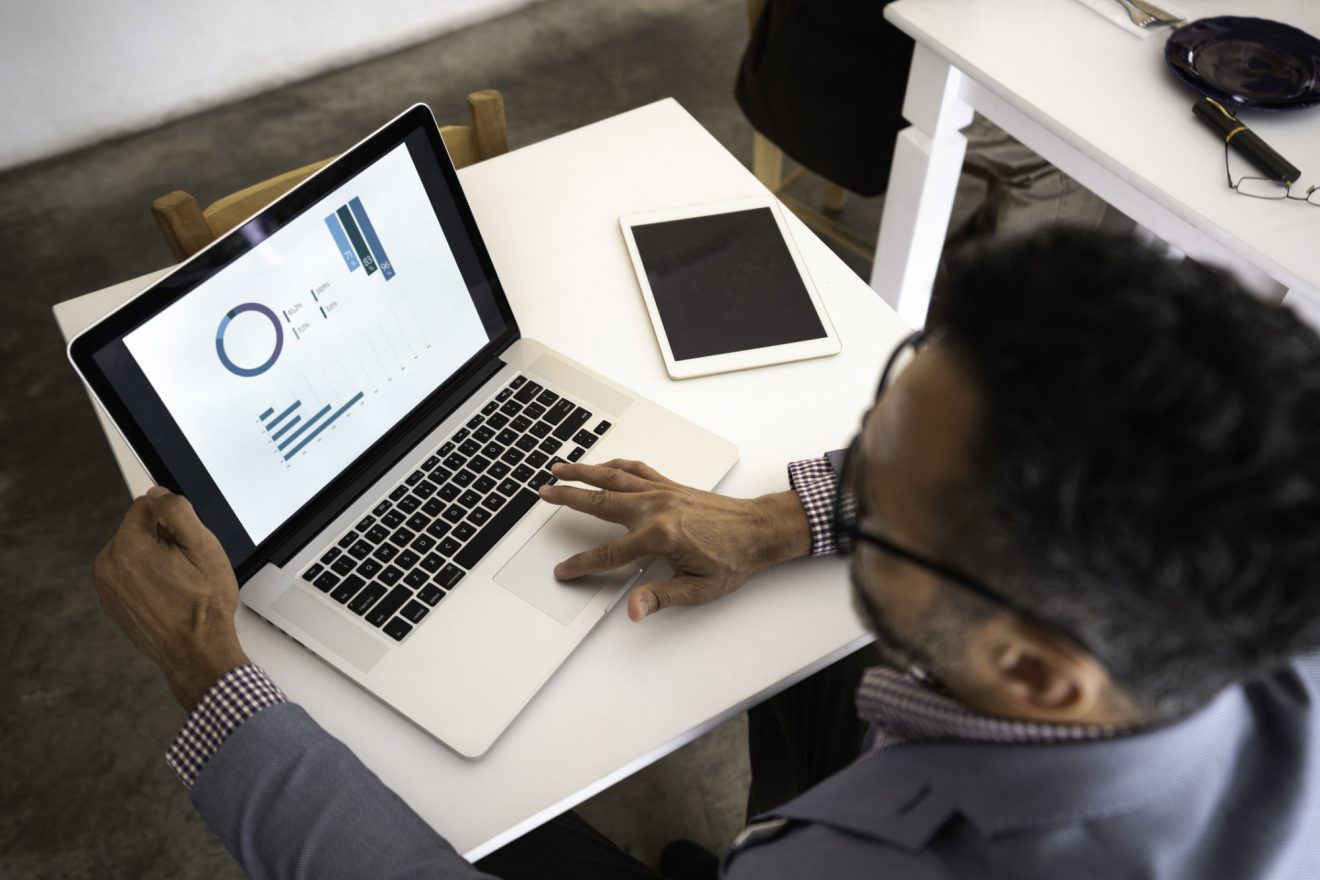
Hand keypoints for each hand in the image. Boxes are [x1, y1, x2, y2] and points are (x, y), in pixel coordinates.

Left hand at [93, 487, 249, 710]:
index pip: (146, 505)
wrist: (197, 652)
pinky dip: (148, 578)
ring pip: (135, 551)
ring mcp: (108, 586)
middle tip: (187, 566)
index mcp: (127, 546)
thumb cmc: (204, 605)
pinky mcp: (113, 603)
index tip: (187, 542)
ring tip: (179, 583)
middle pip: (138, 529)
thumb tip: (159, 493)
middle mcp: (109, 565)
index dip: (173, 519)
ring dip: (156, 559)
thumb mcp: (204, 547)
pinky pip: (130, 575)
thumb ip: (178, 511)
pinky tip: (169, 595)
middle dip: (163, 539)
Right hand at [538, 460, 810, 620]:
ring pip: (613, 477)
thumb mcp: (698, 589)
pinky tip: (604, 465)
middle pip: (600, 502)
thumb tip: (634, 609)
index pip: (609, 554)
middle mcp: (656, 507)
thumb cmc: (734, 559)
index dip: (583, 564)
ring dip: (584, 471)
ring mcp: (662, 492)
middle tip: (544, 492)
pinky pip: (637, 470)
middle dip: (568, 497)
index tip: (564, 570)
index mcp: (659, 535)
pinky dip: (616, 465)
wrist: (760, 530)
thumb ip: (661, 597)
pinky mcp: (671, 485)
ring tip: (559, 467)